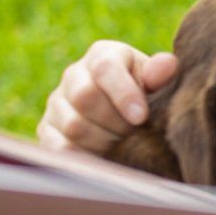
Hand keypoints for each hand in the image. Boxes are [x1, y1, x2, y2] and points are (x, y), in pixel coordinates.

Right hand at [37, 40, 177, 154]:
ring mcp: (57, 103)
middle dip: (116, 121)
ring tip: (124, 146)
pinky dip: (85, 157)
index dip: (123, 94)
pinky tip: (105, 159)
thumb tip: (168, 64)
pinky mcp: (47, 130)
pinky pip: (60, 148)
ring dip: (104, 141)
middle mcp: (74, 75)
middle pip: (85, 97)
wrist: (127, 118)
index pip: (105, 67)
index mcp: (103, 55)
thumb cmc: (147, 97)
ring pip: (73, 126)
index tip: (141, 118)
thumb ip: (160, 76)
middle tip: (135, 134)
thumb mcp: (157, 84)